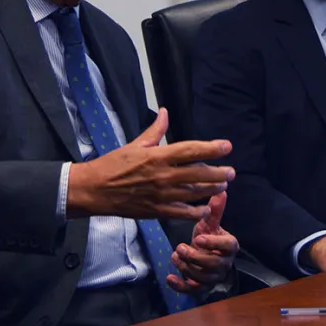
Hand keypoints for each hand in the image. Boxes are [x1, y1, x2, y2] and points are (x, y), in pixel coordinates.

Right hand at [67, 109, 234, 220]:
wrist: (94, 189)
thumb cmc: (113, 164)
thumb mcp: (134, 144)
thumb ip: (154, 131)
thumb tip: (165, 112)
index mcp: (157, 156)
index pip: (190, 150)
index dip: (211, 148)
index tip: (226, 146)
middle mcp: (162, 176)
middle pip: (198, 174)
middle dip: (218, 173)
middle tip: (231, 172)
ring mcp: (160, 195)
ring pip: (193, 194)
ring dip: (210, 190)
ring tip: (223, 187)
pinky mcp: (155, 211)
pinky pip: (180, 213)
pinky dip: (194, 212)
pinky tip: (204, 209)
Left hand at [168, 192, 238, 293]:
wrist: (204, 254)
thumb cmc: (208, 237)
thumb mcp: (209, 223)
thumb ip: (215, 209)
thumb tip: (221, 190)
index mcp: (229, 247)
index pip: (228, 246)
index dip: (213, 243)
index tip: (198, 238)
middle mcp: (224, 264)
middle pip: (213, 265)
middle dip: (195, 257)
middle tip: (180, 248)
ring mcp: (213, 277)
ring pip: (201, 277)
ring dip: (185, 267)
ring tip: (175, 255)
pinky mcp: (201, 287)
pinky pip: (192, 290)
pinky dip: (180, 286)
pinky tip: (170, 278)